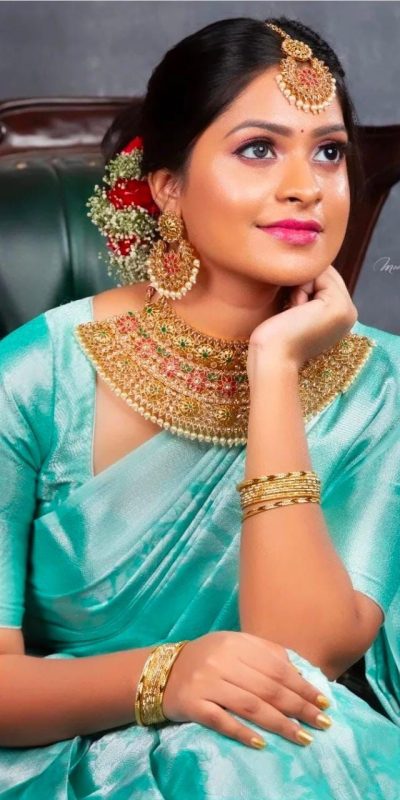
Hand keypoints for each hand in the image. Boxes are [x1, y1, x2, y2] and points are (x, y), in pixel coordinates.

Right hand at [162, 631, 331, 748]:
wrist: (162, 672)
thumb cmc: (207, 659)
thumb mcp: (234, 646)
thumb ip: (265, 654)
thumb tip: (301, 673)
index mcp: (236, 643)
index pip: (277, 667)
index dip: (303, 685)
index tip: (324, 702)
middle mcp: (222, 660)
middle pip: (268, 687)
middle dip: (299, 707)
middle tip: (322, 723)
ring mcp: (206, 682)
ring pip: (250, 705)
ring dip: (280, 724)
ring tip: (303, 738)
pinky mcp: (192, 704)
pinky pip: (221, 720)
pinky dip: (242, 732)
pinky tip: (262, 744)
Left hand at [247, 265, 357, 372]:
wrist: (272, 359)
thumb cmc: (273, 338)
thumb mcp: (293, 310)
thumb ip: (305, 291)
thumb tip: (301, 264)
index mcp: (340, 317)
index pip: (324, 281)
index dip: (302, 285)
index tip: (290, 311)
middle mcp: (349, 313)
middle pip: (325, 274)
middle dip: (303, 283)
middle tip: (291, 312)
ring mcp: (347, 310)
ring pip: (322, 272)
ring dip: (300, 286)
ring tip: (294, 313)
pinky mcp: (339, 306)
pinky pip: (319, 275)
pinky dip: (301, 288)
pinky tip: (296, 311)